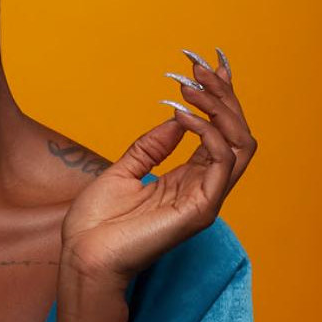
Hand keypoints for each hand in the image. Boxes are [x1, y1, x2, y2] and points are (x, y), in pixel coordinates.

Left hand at [60, 48, 255, 287]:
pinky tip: (183, 114)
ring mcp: (204, 200)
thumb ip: (152, 146)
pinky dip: (207, 131)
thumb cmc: (96, 223)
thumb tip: (178, 116)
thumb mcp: (123, 171)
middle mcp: (203, 188)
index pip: (220, 134)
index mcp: (188, 181)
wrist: (82, 256)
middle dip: (224, 95)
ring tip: (194, 85)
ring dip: (221, 108)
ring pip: (240, 144)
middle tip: (203, 67)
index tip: (206, 66)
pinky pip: (221, 162)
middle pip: (237, 134)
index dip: (218, 99)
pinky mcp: (199, 210)